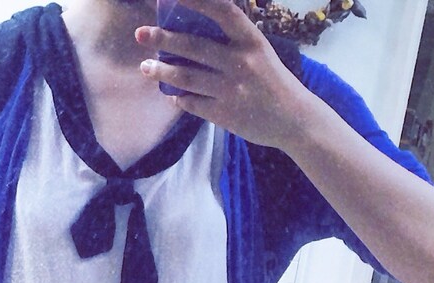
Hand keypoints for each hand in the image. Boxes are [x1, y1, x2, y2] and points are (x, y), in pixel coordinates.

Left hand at [136, 0, 311, 150]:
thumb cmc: (273, 82)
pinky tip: (170, 94)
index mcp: (251, 41)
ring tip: (145, 68)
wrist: (293, 120)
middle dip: (163, 39)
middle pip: (194, 46)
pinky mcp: (224, 114)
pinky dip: (179, 98)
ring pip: (186, 77)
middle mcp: (240, 62)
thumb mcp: (259, 53)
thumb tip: (194, 34)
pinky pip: (192, 103)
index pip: (221, 12)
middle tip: (140, 34)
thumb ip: (233, 43)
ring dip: (162, 72)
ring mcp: (231, 90)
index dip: (197, 1)